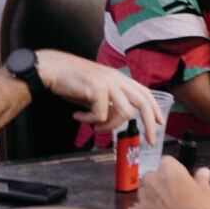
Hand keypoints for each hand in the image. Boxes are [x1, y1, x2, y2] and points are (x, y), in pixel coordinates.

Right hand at [32, 49, 165, 142]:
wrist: (50, 69)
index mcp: (117, 77)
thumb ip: (107, 102)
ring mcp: (107, 82)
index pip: (144, 92)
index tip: (160, 123)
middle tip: (149, 139)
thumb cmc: (69, 80)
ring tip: (94, 127)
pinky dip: (89, 120)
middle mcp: (115, 78)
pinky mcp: (96, 88)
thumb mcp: (94, 91)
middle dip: (149, 123)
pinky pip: (100, 115)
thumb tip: (112, 119)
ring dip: (110, 126)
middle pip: (142, 102)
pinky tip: (78, 116)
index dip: (154, 108)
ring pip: (124, 113)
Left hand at [125, 158, 209, 208]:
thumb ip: (202, 179)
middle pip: (152, 176)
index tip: (180, 180)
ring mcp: (143, 196)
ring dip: (149, 198)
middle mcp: (152, 179)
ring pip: (143, 193)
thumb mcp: (206, 192)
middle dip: (159, 184)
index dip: (174, 172)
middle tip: (172, 196)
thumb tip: (204, 171)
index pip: (167, 162)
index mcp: (169, 169)